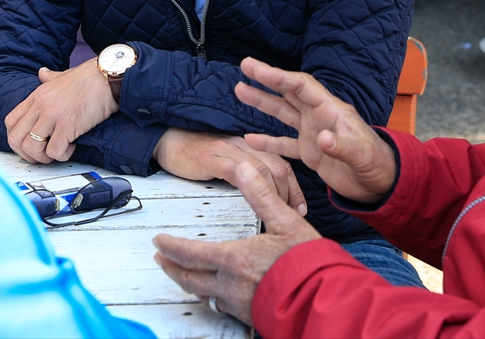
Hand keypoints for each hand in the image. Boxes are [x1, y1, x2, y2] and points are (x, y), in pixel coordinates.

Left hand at [4, 57, 117, 163]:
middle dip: (27, 153)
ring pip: (32, 148)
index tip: (30, 144)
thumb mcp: (62, 76)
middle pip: (16, 139)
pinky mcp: (67, 125)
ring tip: (58, 151)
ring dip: (44, 157)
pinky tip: (72, 146)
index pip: (10, 122)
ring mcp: (52, 116)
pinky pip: (54, 151)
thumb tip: (42, 73)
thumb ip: (49, 77)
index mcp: (36, 96)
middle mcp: (40, 106)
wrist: (106, 77)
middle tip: (43, 154)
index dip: (17, 139)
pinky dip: (62, 155)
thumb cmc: (88, 78)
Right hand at [154, 128, 307, 214]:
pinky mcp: (213, 157)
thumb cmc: (196, 154)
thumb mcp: (226, 162)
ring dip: (273, 193)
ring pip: (262, 168)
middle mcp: (243, 145)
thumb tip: (263, 197)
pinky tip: (253, 200)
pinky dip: (249, 186)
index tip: (300, 207)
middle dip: (289, 192)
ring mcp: (228, 150)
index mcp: (249, 146)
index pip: (281, 164)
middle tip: (293, 214)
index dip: (294, 186)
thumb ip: (245, 173)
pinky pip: (237, 171)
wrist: (167, 141)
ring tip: (277, 212)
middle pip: (277, 166)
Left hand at [154, 162, 320, 324]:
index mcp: (234, 259)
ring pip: (203, 295)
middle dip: (172, 267)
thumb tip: (244, 167)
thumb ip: (262, 195)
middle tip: (161, 259)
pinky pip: (220, 306)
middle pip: (189, 278)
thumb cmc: (308, 261)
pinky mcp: (248, 315)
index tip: (159, 241)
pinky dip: (210, 296)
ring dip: (188, 283)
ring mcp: (238, 304)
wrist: (325, 299)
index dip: (171, 247)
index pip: (191, 253)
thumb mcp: (286, 221)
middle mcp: (230, 285)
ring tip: (182, 273)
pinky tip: (214, 291)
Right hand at [235, 58, 396, 204]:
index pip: (301, 86)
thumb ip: (342, 146)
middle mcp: (319, 117)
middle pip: (289, 92)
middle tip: (244, 66)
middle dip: (266, 80)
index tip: (257, 69)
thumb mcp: (361, 155)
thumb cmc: (376, 164)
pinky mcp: (311, 153)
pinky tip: (250, 139)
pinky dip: (268, 141)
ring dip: (263, 103)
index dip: (278, 76)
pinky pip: (285, 143)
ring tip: (240, 90)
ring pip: (283, 113)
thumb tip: (322, 138)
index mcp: (331, 110)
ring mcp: (313, 133)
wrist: (381, 184)